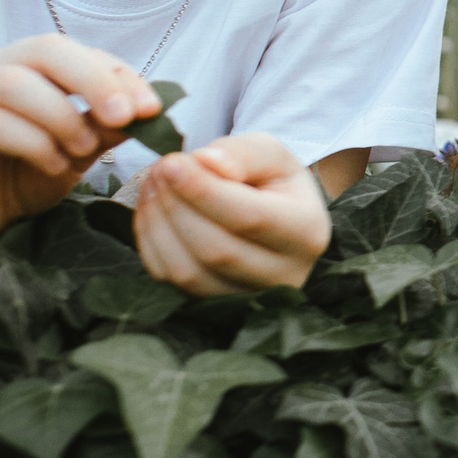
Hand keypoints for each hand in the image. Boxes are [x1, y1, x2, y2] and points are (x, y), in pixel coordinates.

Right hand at [0, 37, 159, 245]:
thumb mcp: (77, 149)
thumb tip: (149, 111)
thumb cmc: (21, 174)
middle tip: (124, 118)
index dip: (116, 74)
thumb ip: (106, 126)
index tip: (151, 109)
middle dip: (94, 81)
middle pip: (45, 49)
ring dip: (62, 117)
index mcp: (22, 63)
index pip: (75, 51)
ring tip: (83, 150)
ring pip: (15, 83)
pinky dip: (35, 144)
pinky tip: (55, 167)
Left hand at [133, 131, 329, 293]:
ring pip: (189, 272)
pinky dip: (151, 242)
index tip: (172, 162)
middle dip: (177, 206)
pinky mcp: (213, 304)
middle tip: (159, 168)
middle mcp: (284, 275)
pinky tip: (151, 208)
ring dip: (159, 224)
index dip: (204, 191)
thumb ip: (244, 153)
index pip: (250, 218)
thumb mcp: (272, 155)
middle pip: (217, 250)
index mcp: (306, 232)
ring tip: (152, 184)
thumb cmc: (272, 182)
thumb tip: (206, 162)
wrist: (273, 218)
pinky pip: (170, 280)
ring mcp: (247, 296)